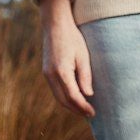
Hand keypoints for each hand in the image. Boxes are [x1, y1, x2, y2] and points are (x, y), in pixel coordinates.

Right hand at [40, 0, 94, 117]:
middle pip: (63, 100)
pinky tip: (74, 99)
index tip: (93, 112)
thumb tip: (88, 95)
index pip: (73, 96)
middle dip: (76, 110)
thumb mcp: (83, 56)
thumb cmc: (72, 38)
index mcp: (61, 71)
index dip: (83, 107)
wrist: (55, 25)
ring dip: (70, 105)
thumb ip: (85, 76)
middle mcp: (51, 75)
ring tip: (83, 110)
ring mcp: (46, 74)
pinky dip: (64, 97)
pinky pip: (55, 90)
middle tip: (90, 115)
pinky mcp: (46, 72)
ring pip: (58, 97)